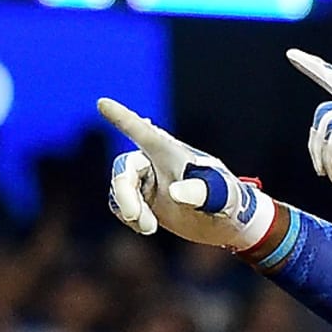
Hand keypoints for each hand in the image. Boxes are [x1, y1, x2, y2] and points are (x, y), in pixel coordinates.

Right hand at [98, 98, 276, 250]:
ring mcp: (149, 180)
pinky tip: (147, 227)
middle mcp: (157, 162)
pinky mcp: (144, 198)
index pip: (144, 131)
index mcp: (174, 153)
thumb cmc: (229, 201)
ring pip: (120, 187)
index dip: (122, 118)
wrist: (228, 223)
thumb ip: (200, 192)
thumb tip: (174, 192)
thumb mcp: (221, 197)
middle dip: (124, 194)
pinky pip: (121, 202)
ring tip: (150, 228)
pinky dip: (129, 216)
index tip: (102, 103)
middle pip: (125, 168)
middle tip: (136, 218)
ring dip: (129, 210)